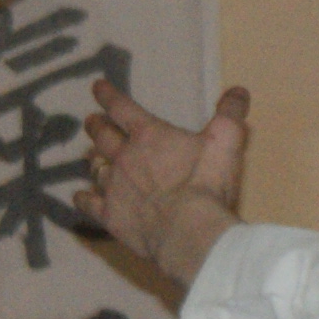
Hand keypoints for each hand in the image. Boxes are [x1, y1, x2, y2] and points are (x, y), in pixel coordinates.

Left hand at [78, 77, 250, 287]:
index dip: (108, 96)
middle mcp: (125, 157)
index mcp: (149, 135)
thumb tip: (238, 91)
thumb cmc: (207, 183)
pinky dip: (83, 199)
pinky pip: (89, 204)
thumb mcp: (227, 140)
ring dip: (93, 160)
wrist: (188, 231)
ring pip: (95, 168)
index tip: (97, 87)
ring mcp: (114, 188)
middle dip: (96, 126)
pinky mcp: (110, 216)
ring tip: (90, 156)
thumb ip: (230, 113)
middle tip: (90, 121)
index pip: (122, 108)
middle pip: (102, 136)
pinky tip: (80, 197)